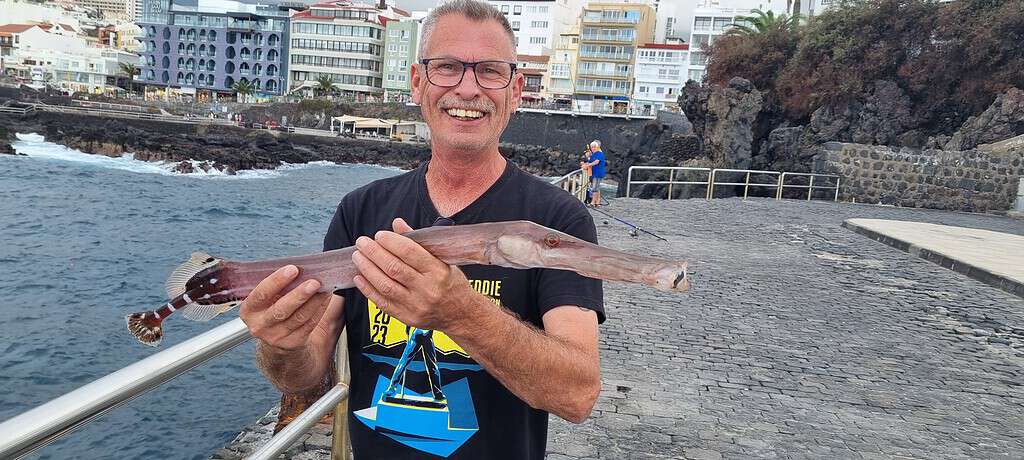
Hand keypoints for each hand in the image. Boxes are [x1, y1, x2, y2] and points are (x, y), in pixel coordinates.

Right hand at [240, 265, 343, 353]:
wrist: (276, 336)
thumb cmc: (272, 307)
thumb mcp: (267, 297)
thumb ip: (277, 284)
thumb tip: (300, 267)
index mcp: (249, 310)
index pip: (261, 294)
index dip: (276, 281)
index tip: (293, 269)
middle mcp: (259, 325)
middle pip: (281, 309)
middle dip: (299, 294)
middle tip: (314, 282)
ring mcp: (276, 337)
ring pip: (298, 317)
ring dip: (314, 301)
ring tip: (324, 288)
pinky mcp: (292, 343)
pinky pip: (309, 324)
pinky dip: (320, 309)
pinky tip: (325, 298)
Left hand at [351, 218, 475, 330]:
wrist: (461, 315)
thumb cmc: (451, 283)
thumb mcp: (442, 260)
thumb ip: (418, 243)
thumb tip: (397, 224)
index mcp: (438, 272)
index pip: (410, 253)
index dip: (391, 242)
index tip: (379, 235)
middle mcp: (427, 289)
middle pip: (394, 268)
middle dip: (374, 253)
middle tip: (362, 243)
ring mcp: (416, 306)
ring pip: (385, 285)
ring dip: (367, 269)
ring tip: (358, 257)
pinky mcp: (407, 318)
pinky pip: (382, 302)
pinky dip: (368, 289)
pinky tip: (360, 277)